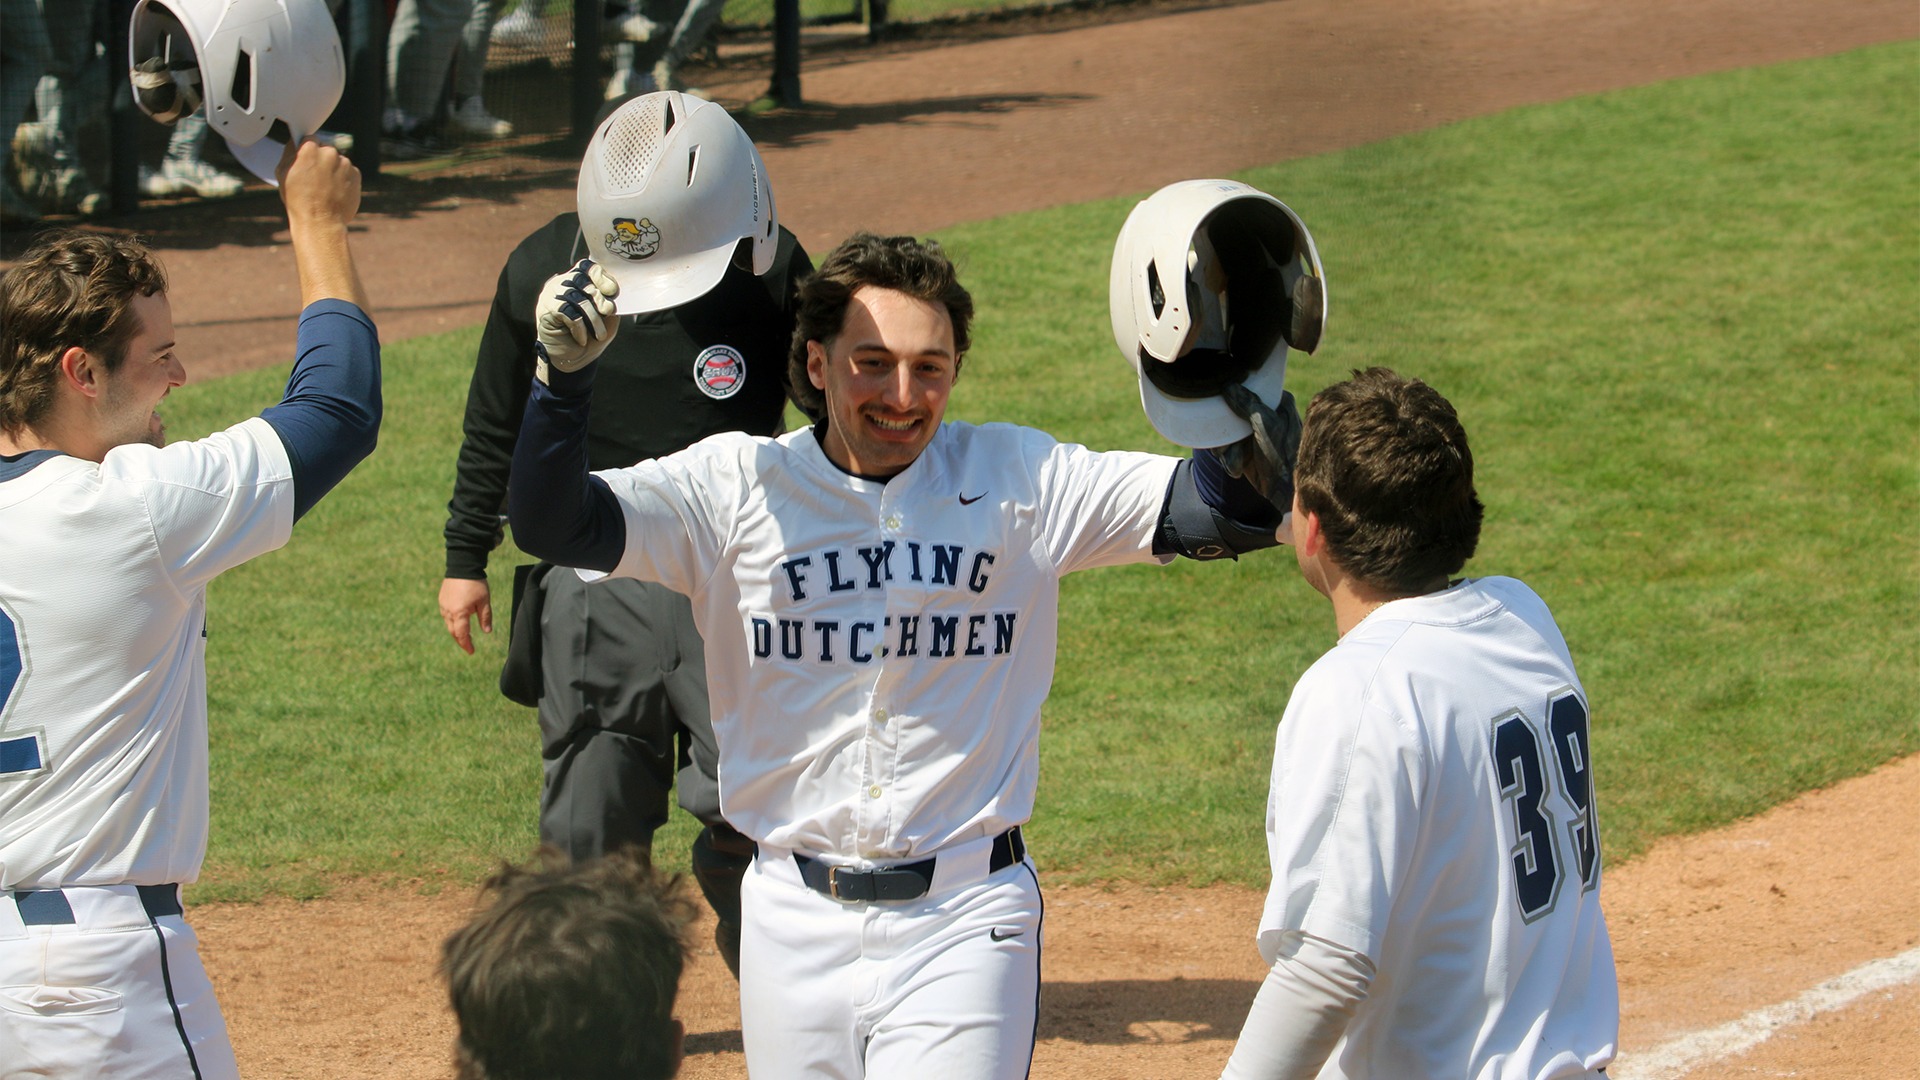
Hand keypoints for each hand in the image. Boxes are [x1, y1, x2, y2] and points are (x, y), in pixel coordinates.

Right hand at [277, 138, 360, 227]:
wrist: (320, 221)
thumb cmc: (297, 199)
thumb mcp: (283, 173)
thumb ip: (289, 153)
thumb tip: (295, 142)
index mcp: (310, 148)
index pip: (310, 139)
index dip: (308, 151)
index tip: (307, 160)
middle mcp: (330, 152)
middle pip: (326, 150)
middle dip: (321, 160)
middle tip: (315, 178)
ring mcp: (345, 163)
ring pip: (338, 161)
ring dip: (333, 170)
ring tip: (325, 188)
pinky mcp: (356, 174)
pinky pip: (349, 172)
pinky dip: (344, 179)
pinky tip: (335, 192)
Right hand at [439, 577, 492, 654]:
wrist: (462, 566)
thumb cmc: (476, 584)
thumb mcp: (484, 601)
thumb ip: (485, 618)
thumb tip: (487, 632)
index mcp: (459, 613)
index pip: (462, 634)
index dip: (466, 644)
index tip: (471, 651)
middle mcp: (448, 611)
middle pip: (453, 632)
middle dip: (461, 640)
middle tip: (468, 646)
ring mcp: (443, 605)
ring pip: (448, 624)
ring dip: (456, 631)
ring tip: (465, 636)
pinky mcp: (442, 600)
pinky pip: (446, 615)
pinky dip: (452, 622)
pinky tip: (459, 621)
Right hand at [535, 260, 619, 378]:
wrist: (572, 360)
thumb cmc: (590, 337)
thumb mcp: (606, 320)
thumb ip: (610, 303)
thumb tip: (615, 292)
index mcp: (577, 281)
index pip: (587, 267)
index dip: (601, 276)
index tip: (612, 291)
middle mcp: (562, 284)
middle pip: (582, 280)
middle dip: (599, 297)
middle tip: (608, 312)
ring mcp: (551, 295)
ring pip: (576, 297)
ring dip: (592, 318)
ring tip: (599, 334)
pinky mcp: (545, 309)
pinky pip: (566, 312)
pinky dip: (578, 328)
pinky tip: (582, 339)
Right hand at [1215, 383, 1301, 510]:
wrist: (1285, 492)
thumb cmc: (1282, 455)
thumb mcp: (1266, 426)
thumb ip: (1248, 404)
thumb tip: (1228, 386)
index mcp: (1278, 402)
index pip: (1250, 389)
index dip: (1234, 397)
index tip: (1224, 406)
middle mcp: (1265, 415)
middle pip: (1231, 411)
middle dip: (1226, 432)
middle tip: (1228, 444)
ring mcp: (1254, 433)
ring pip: (1225, 431)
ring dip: (1226, 449)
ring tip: (1235, 461)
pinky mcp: (1246, 450)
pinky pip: (1226, 448)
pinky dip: (1228, 459)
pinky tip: (1237, 468)